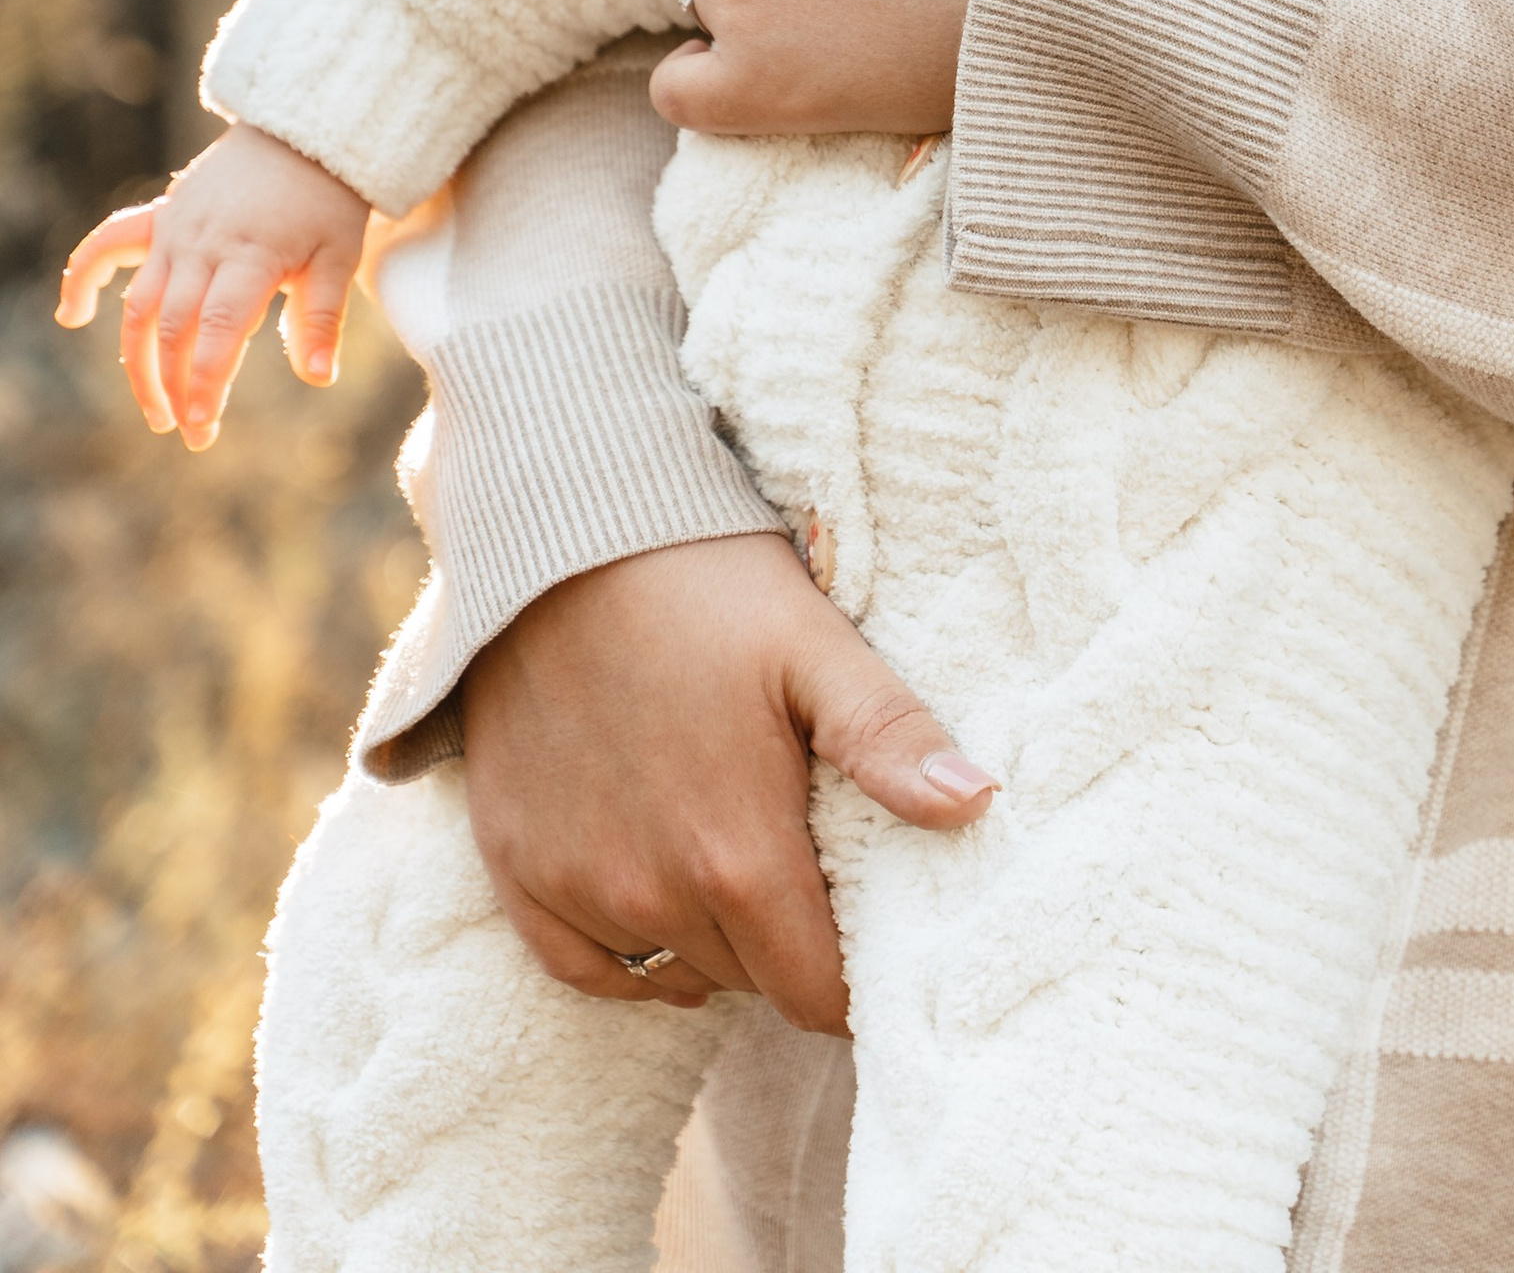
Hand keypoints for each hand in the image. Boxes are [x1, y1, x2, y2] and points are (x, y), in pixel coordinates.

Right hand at [57, 123, 369, 445]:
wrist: (305, 130)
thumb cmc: (327, 200)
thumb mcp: (338, 256)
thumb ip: (322, 318)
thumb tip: (320, 378)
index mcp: (251, 254)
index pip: (219, 329)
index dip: (206, 381)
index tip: (200, 427)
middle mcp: (203, 243)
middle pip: (174, 327)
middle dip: (176, 386)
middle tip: (191, 433)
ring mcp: (176, 228)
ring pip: (140, 305)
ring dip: (139, 361)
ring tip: (157, 409)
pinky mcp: (161, 215)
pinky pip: (109, 243)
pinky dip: (84, 276)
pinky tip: (72, 316)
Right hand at [460, 532, 995, 1021]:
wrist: (555, 537)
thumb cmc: (702, 583)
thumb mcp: (814, 646)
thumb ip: (890, 738)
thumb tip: (978, 806)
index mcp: (736, 856)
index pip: (817, 994)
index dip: (859, 978)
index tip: (877, 933)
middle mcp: (650, 895)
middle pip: (752, 981)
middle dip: (793, 945)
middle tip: (812, 868)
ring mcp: (576, 887)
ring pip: (676, 971)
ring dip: (718, 939)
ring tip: (742, 858)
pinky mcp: (517, 868)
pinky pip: (584, 967)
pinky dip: (632, 954)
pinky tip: (662, 900)